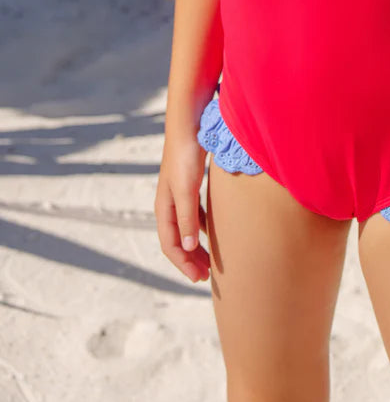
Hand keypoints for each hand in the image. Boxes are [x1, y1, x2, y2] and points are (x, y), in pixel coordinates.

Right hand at [154, 133, 209, 283]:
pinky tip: (214, 230)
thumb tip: (186, 247)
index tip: (200, 278)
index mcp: (164, 207)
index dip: (183, 264)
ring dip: (196, 245)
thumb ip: (187, 218)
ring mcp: (179, 193)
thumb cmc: (186, 155)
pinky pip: (195, 213)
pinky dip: (202, 227)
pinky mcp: (190, 183)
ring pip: (186, 227)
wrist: (189, 123)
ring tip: (210, 259)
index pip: (170, 245)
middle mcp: (168, 203)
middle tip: (206, 276)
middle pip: (177, 240)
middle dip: (190, 259)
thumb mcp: (187, 189)